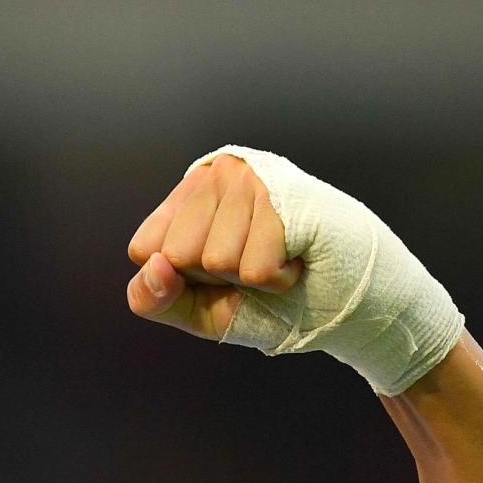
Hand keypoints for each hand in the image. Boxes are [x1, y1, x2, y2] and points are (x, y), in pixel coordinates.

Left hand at [124, 154, 302, 340]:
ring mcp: (252, 178)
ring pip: (216, 260)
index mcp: (188, 194)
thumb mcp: (194, 308)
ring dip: (251, 279)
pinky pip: (255, 269)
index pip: (144, 248)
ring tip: (277, 258)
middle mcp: (217, 175)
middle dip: (215, 279)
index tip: (215, 272)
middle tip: (252, 264)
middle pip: (176, 254)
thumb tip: (156, 266)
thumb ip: (153, 298)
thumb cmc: (265, 299)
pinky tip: (296, 259)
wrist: (339, 302)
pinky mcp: (287, 197)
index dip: (179, 278)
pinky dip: (277, 281)